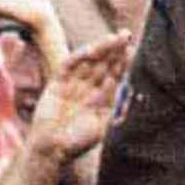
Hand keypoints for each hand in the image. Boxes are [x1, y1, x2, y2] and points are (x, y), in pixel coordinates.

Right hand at [27, 27, 131, 163]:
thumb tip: (126, 87)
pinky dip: (79, 56)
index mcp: (100, 98)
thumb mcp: (102, 126)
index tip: (132, 49)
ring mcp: (72, 84)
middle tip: (126, 34)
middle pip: (103, 64)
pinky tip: (91, 49)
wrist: (52, 149)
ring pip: (88, 61)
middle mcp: (87, 88)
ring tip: (114, 38)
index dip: (122, 62)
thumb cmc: (77, 142)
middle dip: (115, 49)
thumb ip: (112, 107)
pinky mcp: (56, 83)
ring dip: (101, 49)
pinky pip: (68, 65)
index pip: (113, 75)